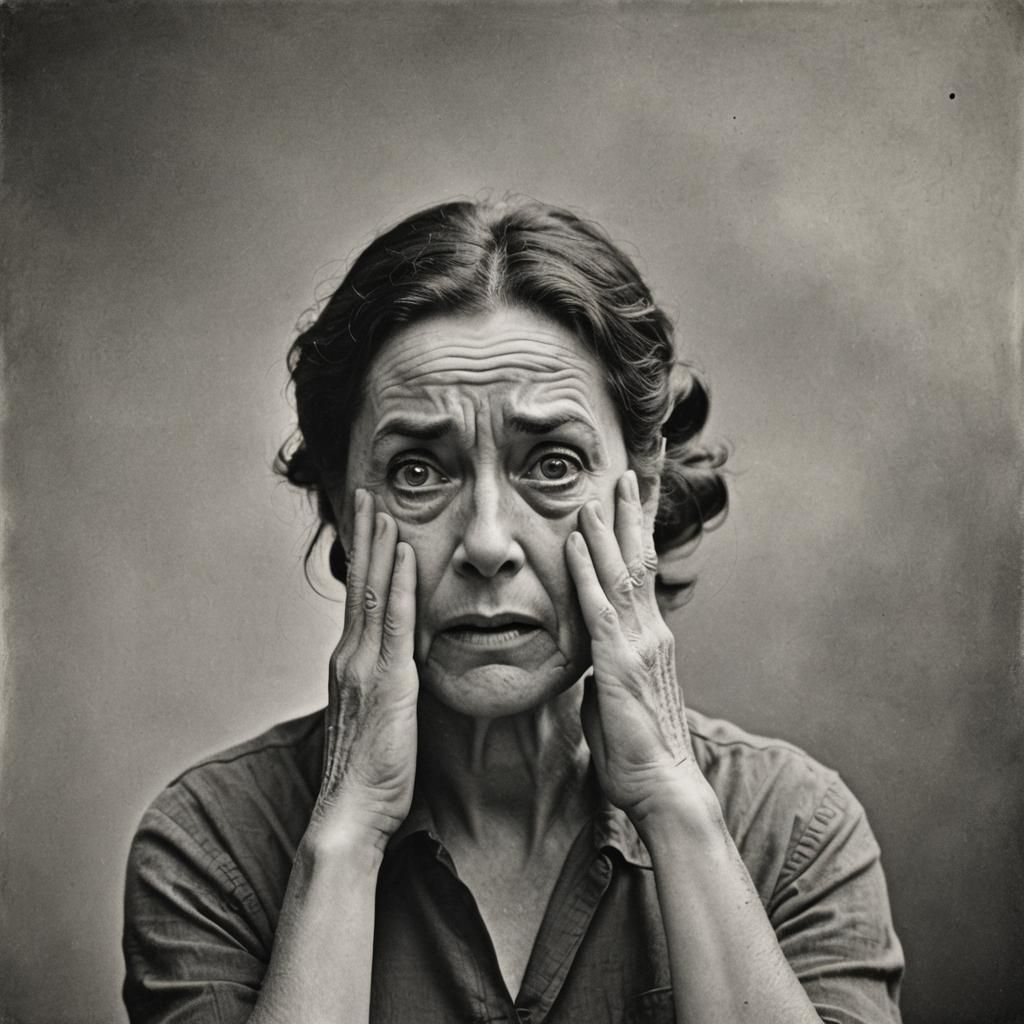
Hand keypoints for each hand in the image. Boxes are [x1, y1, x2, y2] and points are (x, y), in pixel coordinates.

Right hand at [311, 489, 418, 851]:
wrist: (351, 813)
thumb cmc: (368, 775)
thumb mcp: (376, 720)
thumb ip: (385, 688)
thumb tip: (401, 670)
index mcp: (350, 665)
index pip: (356, 597)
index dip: (363, 557)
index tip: (370, 522)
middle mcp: (350, 657)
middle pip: (356, 582)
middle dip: (364, 535)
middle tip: (368, 492)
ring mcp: (363, 666)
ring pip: (369, 591)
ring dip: (378, 544)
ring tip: (382, 504)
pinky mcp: (385, 681)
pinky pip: (391, 622)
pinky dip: (396, 584)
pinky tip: (404, 553)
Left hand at [566, 471, 700, 827]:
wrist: (662, 787)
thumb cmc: (637, 749)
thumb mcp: (612, 697)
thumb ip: (603, 668)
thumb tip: (589, 658)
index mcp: (647, 635)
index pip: (644, 569)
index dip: (642, 527)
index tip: (641, 489)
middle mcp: (649, 629)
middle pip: (642, 556)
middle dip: (637, 509)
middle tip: (634, 466)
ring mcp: (639, 643)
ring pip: (625, 571)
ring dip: (612, 525)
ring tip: (605, 484)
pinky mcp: (621, 662)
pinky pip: (600, 606)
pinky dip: (588, 570)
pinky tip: (578, 540)